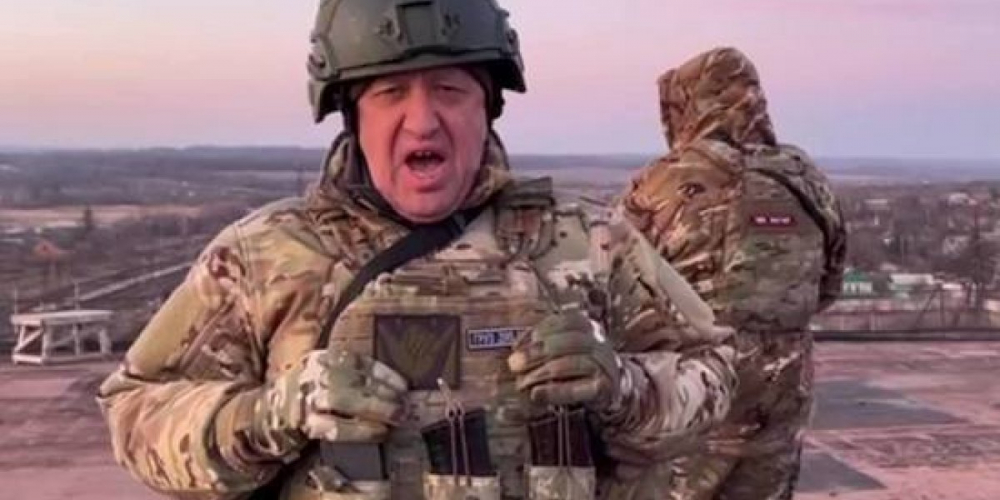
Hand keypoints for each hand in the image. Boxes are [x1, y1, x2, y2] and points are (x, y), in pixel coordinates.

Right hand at [251, 349, 407, 455]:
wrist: (267, 415)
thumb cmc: (307, 396)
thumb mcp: (325, 377)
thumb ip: (351, 377)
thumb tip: (394, 388)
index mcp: (321, 359)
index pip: (358, 361)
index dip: (384, 373)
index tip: (404, 385)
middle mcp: (313, 374)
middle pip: (354, 380)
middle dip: (384, 393)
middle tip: (406, 405)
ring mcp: (305, 398)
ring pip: (344, 400)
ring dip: (375, 408)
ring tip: (396, 417)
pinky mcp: (302, 423)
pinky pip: (333, 426)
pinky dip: (358, 430)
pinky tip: (376, 432)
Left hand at [508, 304, 623, 410]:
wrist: (614, 387)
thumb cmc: (580, 364)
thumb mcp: (564, 348)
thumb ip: (543, 344)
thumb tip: (516, 349)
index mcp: (587, 325)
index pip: (562, 322)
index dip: (537, 333)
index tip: (516, 347)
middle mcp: (598, 341)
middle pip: (567, 342)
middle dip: (536, 353)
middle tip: (514, 364)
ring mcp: (604, 364)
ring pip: (571, 364)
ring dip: (542, 373)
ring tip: (522, 383)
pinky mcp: (604, 387)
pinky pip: (578, 388)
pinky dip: (555, 391)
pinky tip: (537, 394)